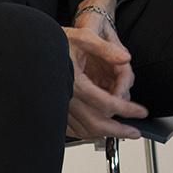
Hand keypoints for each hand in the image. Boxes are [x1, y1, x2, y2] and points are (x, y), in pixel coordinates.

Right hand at [64, 12, 146, 140]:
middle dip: (118, 131)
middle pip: (95, 124)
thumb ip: (106, 49)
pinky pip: (69, 129)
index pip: (107, 103)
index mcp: (76, 83)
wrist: (32, 47)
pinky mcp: (53, 109)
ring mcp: (58, 106)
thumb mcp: (83, 38)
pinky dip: (85, 133)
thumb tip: (125, 58)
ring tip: (120, 133)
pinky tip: (95, 132)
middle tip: (134, 132)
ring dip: (103, 134)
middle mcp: (66, 98)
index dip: (127, 110)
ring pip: (83, 130)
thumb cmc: (55, 41)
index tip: (140, 112)